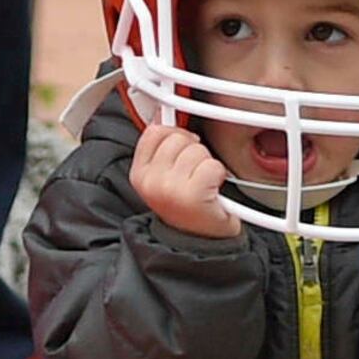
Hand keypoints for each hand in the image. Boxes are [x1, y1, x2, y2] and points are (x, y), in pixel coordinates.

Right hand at [129, 122, 241, 239]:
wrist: (198, 243)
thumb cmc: (185, 209)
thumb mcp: (162, 178)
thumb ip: (160, 147)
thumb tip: (162, 115)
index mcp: (139, 174)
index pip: (155, 131)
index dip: (174, 135)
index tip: (183, 147)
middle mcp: (151, 181)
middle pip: (178, 137)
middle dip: (193, 151)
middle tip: (194, 174)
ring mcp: (170, 188)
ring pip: (197, 150)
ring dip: (207, 164)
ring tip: (203, 184)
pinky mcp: (193, 195)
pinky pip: (212, 165)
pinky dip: (219, 175)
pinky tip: (212, 190)